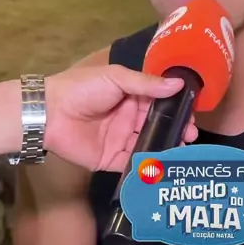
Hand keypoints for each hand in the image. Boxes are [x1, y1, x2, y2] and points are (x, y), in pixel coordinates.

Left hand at [44, 65, 197, 171]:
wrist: (50, 113)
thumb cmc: (83, 89)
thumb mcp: (116, 79)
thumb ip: (146, 84)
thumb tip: (179, 84)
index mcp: (131, 96)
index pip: (160, 102)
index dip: (177, 108)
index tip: (193, 114)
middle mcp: (129, 118)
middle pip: (159, 125)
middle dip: (177, 129)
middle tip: (192, 135)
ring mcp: (122, 140)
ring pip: (151, 144)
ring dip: (168, 146)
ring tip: (184, 148)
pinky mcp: (113, 159)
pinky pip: (135, 163)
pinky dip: (151, 165)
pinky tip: (167, 165)